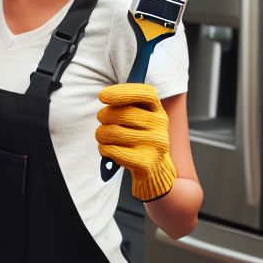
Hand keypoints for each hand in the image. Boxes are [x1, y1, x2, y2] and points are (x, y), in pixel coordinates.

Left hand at [95, 84, 176, 200]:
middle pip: (121, 114)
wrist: (155, 170)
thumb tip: (105, 95)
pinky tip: (107, 150)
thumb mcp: (141, 119)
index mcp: (158, 111)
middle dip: (103, 116)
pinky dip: (103, 149)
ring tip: (103, 136)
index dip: (122, 92)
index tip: (102, 96)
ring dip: (101, 134)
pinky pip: (111, 150)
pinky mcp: (146, 162)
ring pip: (112, 132)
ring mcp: (155, 145)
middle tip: (101, 120)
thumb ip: (127, 105)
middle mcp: (161, 126)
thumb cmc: (141, 138)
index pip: (145, 93)